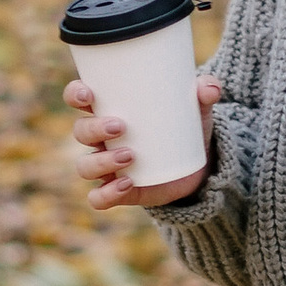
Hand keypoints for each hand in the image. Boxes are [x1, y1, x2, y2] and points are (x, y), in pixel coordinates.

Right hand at [65, 71, 220, 210]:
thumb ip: (204, 95)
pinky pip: (99, 198)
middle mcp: (102, 139)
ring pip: (85, 166)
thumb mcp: (196, 110)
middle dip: (94, 129)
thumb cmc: (186, 127)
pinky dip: (107, 193)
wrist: (197, 166)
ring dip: (101, 161)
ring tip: (130, 156)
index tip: (88, 95)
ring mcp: (108, 166)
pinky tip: (127, 184)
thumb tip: (210, 87)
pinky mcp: (119, 191)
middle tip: (121, 126)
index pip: (79, 98)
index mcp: (110, 110)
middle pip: (81, 131)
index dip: (75, 94)